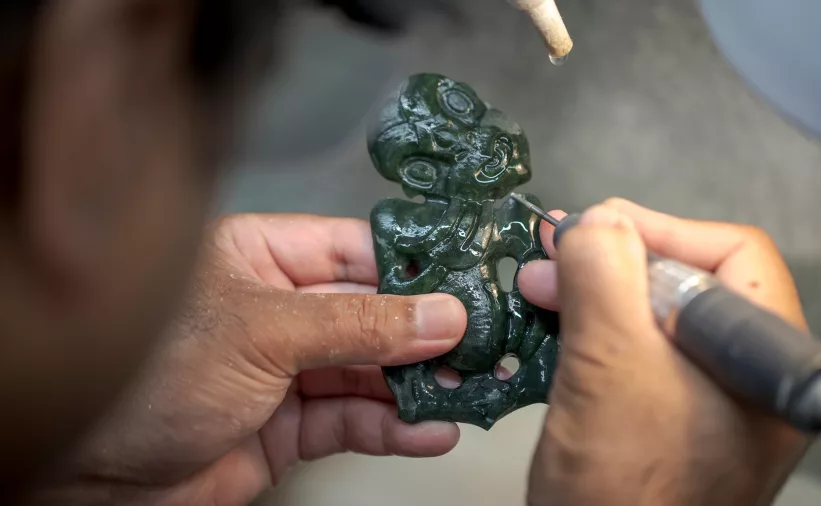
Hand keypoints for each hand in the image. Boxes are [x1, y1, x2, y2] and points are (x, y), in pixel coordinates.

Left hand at [28, 215, 465, 505]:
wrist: (90, 477)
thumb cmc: (147, 377)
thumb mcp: (263, 332)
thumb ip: (358, 324)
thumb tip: (439, 313)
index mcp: (260, 259)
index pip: (354, 249)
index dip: (413, 264)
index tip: (467, 277)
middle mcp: (277, 311)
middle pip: (371, 314)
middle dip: (424, 333)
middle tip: (480, 342)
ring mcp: (286, 371)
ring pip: (370, 371)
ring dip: (418, 384)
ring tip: (467, 390)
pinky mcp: (290, 427)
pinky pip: (355, 421)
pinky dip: (395, 427)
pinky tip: (430, 430)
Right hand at [517, 199, 808, 505]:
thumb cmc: (623, 495)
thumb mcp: (607, 361)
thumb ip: (603, 272)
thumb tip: (593, 221)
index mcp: (765, 362)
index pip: (730, 255)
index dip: (658, 229)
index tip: (596, 228)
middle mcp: (744, 380)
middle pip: (685, 283)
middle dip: (611, 263)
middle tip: (554, 259)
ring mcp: (705, 403)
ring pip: (651, 319)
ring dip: (592, 297)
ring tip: (539, 292)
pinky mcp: (664, 421)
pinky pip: (632, 356)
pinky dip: (590, 335)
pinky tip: (551, 329)